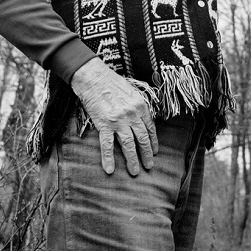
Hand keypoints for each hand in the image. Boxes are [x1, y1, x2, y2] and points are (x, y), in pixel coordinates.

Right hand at [70, 58, 157, 175]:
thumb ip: (138, 106)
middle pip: (142, 138)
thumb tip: (143, 119)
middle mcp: (132, 114)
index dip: (153, 141)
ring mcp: (118, 121)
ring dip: (133, 159)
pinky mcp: (104, 125)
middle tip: (149, 165)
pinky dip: (109, 159)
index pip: (150, 128)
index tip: (155, 151)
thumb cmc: (112, 82)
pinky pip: (107, 145)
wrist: (95, 78)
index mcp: (140, 106)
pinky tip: (110, 170)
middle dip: (147, 153)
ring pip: (129, 144)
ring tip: (135, 171)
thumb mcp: (132, 92)